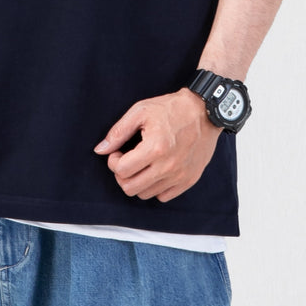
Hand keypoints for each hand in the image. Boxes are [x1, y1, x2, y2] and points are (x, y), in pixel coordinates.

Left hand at [94, 89, 220, 202]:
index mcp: (154, 148)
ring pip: (145, 194)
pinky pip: (163, 196)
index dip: (113, 161)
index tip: (118, 152)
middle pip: (130, 188)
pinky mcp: (189, 180)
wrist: (205, 112)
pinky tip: (155, 169)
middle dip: (122, 174)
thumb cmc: (172, 109)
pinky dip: (155, 186)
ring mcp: (179, 176)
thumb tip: (101, 149)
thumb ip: (118, 131)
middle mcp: (168, 166)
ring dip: (138, 181)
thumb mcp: (141, 111)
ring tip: (141, 163)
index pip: (122, 170)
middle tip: (126, 160)